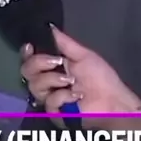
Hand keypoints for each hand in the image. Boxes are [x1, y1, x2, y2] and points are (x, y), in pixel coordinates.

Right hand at [20, 27, 140, 114]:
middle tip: (57, 61)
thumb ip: (65, 43)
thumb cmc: (101, 78)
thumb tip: (50, 27)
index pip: (30, 59)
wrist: (114, 100)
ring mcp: (49, 98)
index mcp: (52, 67)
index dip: (26, 53)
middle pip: (26, 71)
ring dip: (52, 79)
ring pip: (34, 86)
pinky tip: (76, 96)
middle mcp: (47, 82)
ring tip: (71, 80)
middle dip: (39, 63)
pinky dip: (63, 96)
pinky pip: (48, 102)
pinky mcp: (55, 114)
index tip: (30, 47)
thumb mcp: (83, 55)